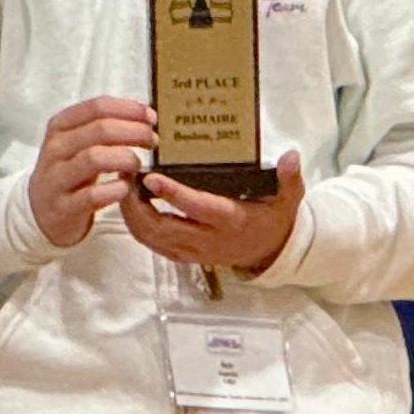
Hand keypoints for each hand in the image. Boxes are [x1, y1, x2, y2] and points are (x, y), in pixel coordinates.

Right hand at [28, 96, 160, 249]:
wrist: (41, 211)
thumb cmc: (70, 171)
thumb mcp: (79, 143)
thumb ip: (106, 126)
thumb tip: (146, 113)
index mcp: (60, 126)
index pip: (98, 107)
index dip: (130, 109)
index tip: (151, 117)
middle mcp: (55, 149)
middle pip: (100, 130)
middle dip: (134, 132)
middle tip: (152, 140)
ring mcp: (56, 178)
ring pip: (95, 158)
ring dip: (125, 159)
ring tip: (137, 165)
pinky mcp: (63, 207)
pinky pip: (92, 195)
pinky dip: (116, 189)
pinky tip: (126, 187)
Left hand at [121, 150, 304, 276]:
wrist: (271, 251)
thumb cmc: (274, 217)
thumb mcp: (288, 197)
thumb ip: (289, 178)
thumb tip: (291, 157)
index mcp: (232, 221)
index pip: (197, 208)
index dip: (173, 194)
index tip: (151, 177)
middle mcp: (209, 240)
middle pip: (164, 228)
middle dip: (138, 206)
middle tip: (125, 178)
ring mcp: (195, 251)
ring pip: (153, 238)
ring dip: (133, 216)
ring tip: (122, 187)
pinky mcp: (185, 256)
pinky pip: (154, 245)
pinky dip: (138, 227)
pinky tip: (129, 206)